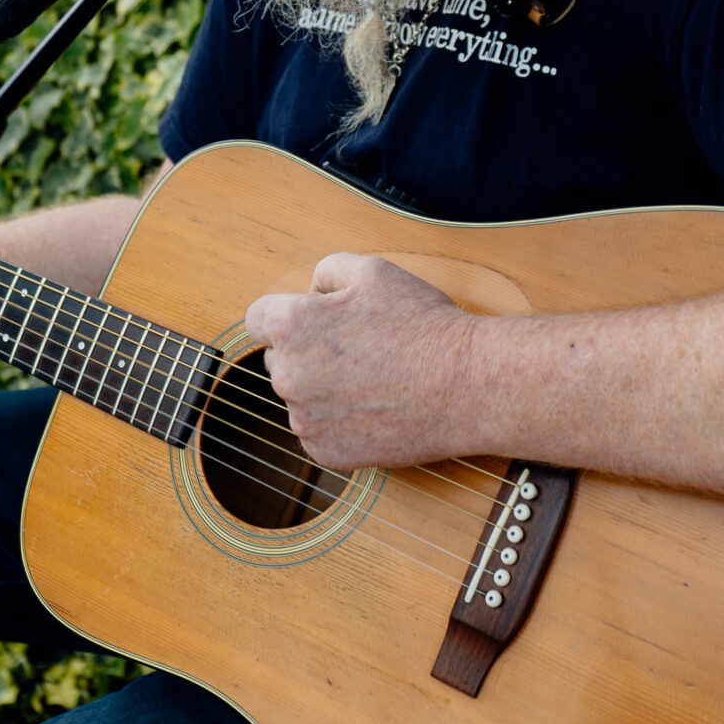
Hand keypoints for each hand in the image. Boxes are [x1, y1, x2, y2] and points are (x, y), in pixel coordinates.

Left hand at [245, 254, 480, 469]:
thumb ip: (325, 272)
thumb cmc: (423, 326)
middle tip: (357, 348)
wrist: (465, 386)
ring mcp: (306, 421)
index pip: (258, 318)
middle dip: (306, 352)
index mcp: (292, 327)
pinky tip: (373, 408)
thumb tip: (310, 293)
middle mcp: (289, 377)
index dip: (288, 314)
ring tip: (372, 378)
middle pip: (280, 360)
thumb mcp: (372, 271)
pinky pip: (319, 432)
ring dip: (322, 389)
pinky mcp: (326, 453)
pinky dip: (338, 423)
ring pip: (300, 398)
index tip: (316, 321)